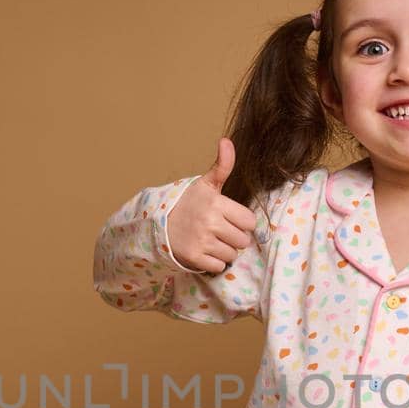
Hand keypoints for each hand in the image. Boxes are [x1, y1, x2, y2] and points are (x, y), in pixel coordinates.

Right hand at [167, 137, 257, 272]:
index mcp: (216, 203)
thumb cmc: (189, 204)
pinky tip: (205, 251)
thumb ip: (222, 166)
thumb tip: (226, 141)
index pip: (249, 221)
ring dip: (225, 251)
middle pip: (243, 240)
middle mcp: (209, 222)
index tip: (231, 219)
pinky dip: (214, 262)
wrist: (159, 223)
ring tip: (212, 241)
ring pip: (232, 254)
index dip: (242, 222)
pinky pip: (219, 266)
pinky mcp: (194, 257)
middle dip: (234, 238)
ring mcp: (201, 241)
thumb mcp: (205, 184)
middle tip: (220, 231)